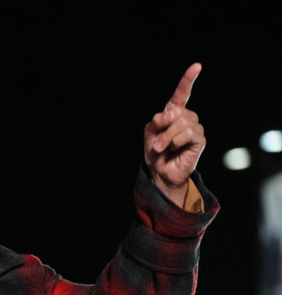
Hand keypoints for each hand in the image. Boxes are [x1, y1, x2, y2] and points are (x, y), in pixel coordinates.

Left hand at [144, 63, 205, 206]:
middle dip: (163, 126)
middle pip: (177, 112)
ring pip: (182, 123)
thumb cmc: (155, 151)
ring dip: (167, 137)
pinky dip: (176, 141)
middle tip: (157, 141)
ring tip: (163, 147)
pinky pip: (188, 133)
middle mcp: (187, 118)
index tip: (197, 66)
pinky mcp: (200, 140)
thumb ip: (157, 120)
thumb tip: (169, 115)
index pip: (183, 93)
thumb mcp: (150, 132)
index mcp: (174, 113)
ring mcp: (195, 128)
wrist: (159, 171)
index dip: (188, 80)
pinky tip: (173, 148)